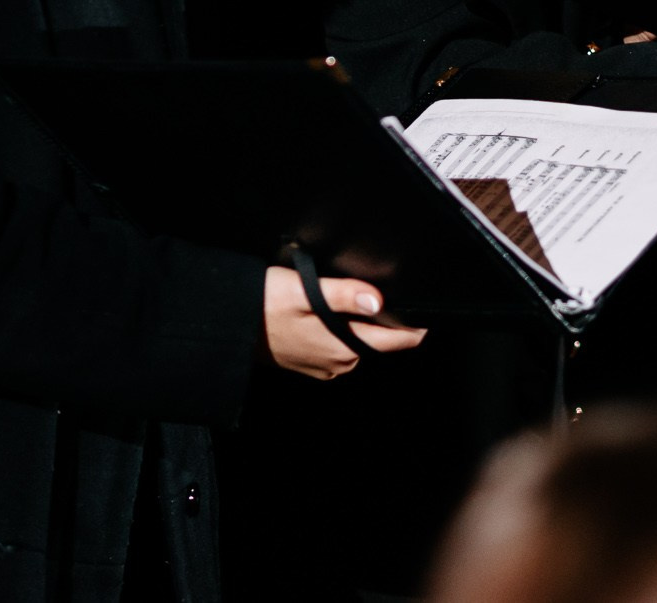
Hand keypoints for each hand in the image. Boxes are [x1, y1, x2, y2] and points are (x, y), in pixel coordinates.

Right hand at [261, 266, 424, 379]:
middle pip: (378, 340)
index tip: (427, 311)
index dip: (415, 326)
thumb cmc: (264, 305)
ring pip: (358, 342)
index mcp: (344, 346)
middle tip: (383, 292)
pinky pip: (339, 347)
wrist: (229, 327)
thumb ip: (344, 294)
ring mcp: (325, 366)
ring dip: (361, 324)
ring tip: (355, 299)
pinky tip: (328, 313)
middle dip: (386, 319)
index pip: (396, 340)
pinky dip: (342, 331)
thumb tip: (378, 299)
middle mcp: (340, 362)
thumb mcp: (305, 291)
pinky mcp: (311, 364)